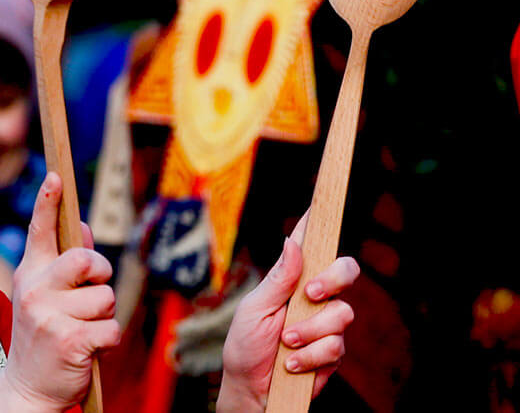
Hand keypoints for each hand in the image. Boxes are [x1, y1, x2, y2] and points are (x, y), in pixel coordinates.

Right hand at [0, 172, 119, 411]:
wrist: (27, 389)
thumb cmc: (44, 336)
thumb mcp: (46, 297)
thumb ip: (65, 263)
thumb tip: (86, 228)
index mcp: (30, 274)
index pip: (40, 230)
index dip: (48, 202)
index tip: (56, 177)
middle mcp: (35, 289)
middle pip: (86, 260)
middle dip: (101, 274)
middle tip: (92, 293)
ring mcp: (49, 315)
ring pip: (106, 297)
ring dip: (104, 316)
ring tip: (82, 330)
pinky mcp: (69, 340)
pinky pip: (112, 328)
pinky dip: (108, 340)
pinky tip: (88, 349)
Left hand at [217, 212, 359, 411]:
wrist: (251, 390)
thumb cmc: (246, 345)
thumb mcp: (256, 309)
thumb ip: (279, 279)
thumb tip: (292, 242)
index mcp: (292, 281)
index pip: (312, 247)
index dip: (319, 224)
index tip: (321, 203)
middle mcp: (314, 298)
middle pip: (346, 272)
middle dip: (334, 279)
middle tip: (311, 294)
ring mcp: (326, 324)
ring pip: (342, 313)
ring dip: (310, 331)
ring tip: (286, 343)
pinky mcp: (333, 352)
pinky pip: (336, 346)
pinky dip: (311, 355)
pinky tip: (292, 363)